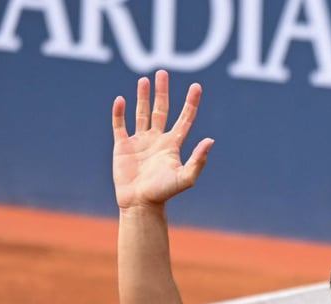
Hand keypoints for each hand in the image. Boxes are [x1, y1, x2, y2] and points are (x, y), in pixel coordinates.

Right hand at [111, 70, 213, 209]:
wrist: (140, 204)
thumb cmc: (164, 193)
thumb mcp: (185, 178)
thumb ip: (198, 160)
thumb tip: (210, 140)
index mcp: (173, 145)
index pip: (185, 119)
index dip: (191, 103)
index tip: (196, 86)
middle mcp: (157, 140)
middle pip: (162, 110)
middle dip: (163, 92)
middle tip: (163, 72)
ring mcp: (139, 142)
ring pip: (142, 113)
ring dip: (143, 97)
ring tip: (144, 80)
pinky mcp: (122, 146)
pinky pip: (120, 125)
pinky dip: (119, 112)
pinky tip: (120, 99)